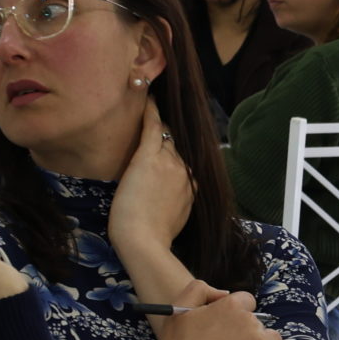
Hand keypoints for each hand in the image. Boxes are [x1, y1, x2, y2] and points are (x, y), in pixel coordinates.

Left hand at [110, 101, 194, 259]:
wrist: (145, 242)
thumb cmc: (155, 237)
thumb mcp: (177, 218)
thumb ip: (178, 202)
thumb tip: (171, 197)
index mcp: (193, 185)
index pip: (184, 161)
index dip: (174, 154)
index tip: (168, 147)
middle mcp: (186, 170)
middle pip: (177, 145)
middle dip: (169, 137)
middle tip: (160, 120)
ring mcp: (169, 163)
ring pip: (166, 135)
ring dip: (160, 123)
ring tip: (151, 102)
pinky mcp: (148, 158)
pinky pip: (152, 127)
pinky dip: (150, 111)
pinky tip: (148, 97)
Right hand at [146, 280, 298, 339]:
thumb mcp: (178, 309)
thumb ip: (200, 289)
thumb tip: (225, 294)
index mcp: (230, 305)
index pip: (246, 302)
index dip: (235, 315)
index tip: (224, 330)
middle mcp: (249, 320)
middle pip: (258, 322)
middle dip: (245, 333)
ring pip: (272, 338)